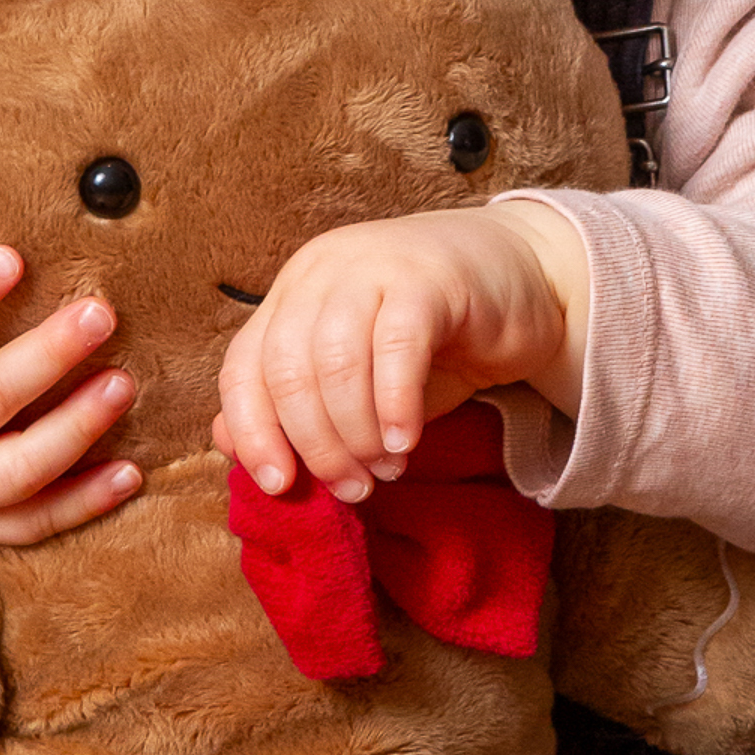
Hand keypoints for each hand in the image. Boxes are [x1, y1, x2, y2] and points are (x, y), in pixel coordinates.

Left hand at [211, 202, 589, 505]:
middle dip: (314, 444)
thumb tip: (230, 445)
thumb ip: (297, 406)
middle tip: (350, 488)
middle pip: (287, 369)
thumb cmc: (435, 337)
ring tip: (384, 471)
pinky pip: (396, 348)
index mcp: (292, 293)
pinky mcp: (430, 278)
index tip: (279, 485)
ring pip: (336, 361)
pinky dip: (394, 406)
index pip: (244, 366)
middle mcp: (322, 272)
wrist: (525, 278)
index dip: (253, 431)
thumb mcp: (358, 378)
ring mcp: (373, 266)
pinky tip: (405, 442)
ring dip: (355, 433)